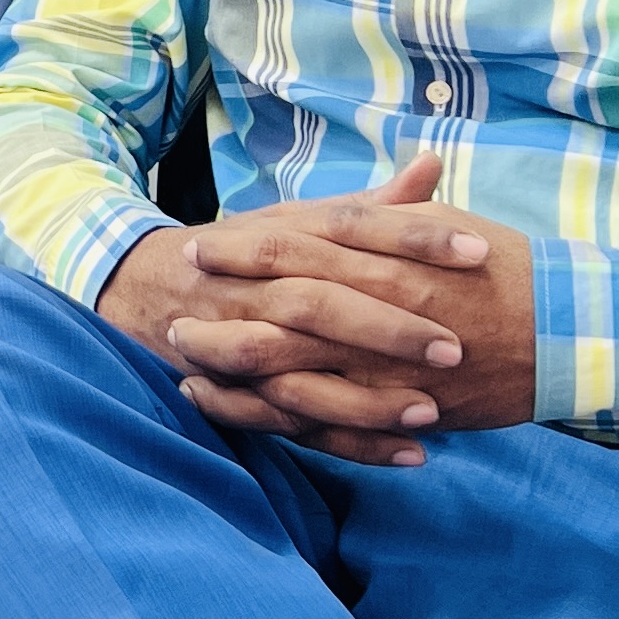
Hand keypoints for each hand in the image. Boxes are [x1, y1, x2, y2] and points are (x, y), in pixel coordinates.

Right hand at [95, 154, 521, 466]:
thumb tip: (432, 166)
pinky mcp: (236, 391)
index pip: (350, 227)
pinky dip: (347, 442)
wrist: (141, 287)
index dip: (412, 235)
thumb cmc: (238, 251)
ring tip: (434, 410)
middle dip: (386, 327)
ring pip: (296, 371)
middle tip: (457, 347)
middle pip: (319, 302)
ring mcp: (237, 341)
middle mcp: (255, 286)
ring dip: (364, 396)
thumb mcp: (295, 219)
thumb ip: (367, 205)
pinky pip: (289, 423)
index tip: (477, 250)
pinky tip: (407, 452)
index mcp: (281, 235)